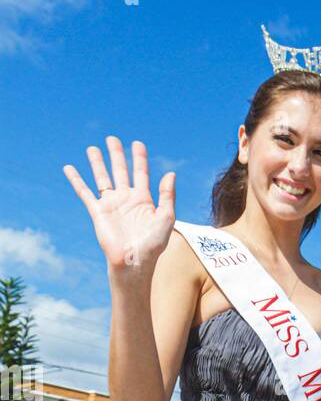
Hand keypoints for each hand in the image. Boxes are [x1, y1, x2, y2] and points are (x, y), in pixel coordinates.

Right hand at [63, 137, 175, 271]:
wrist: (134, 262)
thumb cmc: (153, 244)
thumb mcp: (166, 218)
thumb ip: (167, 195)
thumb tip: (170, 173)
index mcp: (143, 200)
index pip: (140, 173)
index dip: (139, 158)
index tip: (137, 143)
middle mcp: (126, 199)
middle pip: (120, 171)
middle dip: (117, 155)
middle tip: (112, 139)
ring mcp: (111, 205)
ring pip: (102, 178)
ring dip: (97, 163)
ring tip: (92, 148)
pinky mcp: (98, 212)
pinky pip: (84, 192)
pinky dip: (76, 180)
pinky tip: (69, 168)